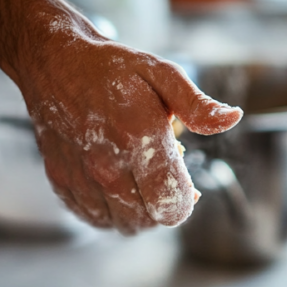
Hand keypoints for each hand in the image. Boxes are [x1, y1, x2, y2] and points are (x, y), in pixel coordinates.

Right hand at [16, 18, 241, 234]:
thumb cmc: (111, 69)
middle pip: (150, 220)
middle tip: (161, 177)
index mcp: (138, 139)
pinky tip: (116, 186)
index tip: (186, 184)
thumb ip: (198, 105)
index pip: (171, 206)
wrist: (53, 61)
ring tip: (139, 181)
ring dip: (139, 211)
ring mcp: (81, 177)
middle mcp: (107, 166)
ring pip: (123, 224)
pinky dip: (110, 211)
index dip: (186, 201)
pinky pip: (94, 219)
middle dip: (164, 205)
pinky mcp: (61, 182)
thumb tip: (232, 118)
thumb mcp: (163, 75)